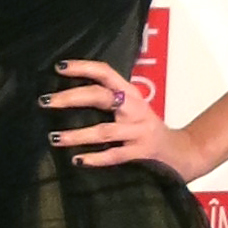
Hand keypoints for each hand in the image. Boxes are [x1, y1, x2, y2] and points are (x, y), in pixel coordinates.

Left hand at [43, 59, 207, 180]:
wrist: (182, 152)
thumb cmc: (146, 128)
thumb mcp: (131, 108)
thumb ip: (108, 100)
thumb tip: (66, 96)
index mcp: (130, 94)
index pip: (106, 73)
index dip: (83, 68)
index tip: (59, 67)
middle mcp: (135, 108)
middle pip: (101, 97)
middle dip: (71, 98)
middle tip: (45, 102)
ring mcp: (139, 131)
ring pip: (104, 130)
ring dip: (77, 134)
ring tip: (54, 137)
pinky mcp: (142, 152)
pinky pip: (115, 155)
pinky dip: (95, 158)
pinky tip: (77, 160)